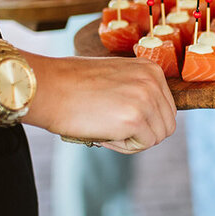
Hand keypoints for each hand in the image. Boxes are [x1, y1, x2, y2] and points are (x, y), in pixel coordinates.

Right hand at [25, 55, 176, 153]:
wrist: (48, 87)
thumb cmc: (72, 84)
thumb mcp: (116, 77)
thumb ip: (137, 90)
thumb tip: (151, 117)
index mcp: (151, 69)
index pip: (166, 108)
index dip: (145, 120)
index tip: (119, 116)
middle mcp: (154, 81)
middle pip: (166, 124)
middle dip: (143, 133)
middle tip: (113, 127)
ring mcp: (146, 99)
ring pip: (157, 137)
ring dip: (133, 140)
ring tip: (107, 128)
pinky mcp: (135, 119)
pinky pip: (142, 145)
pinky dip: (124, 146)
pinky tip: (104, 133)